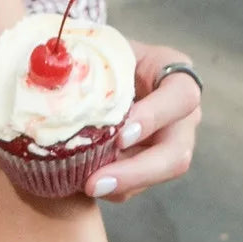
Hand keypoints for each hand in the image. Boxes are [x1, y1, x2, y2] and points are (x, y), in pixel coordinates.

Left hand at [85, 41, 201, 202]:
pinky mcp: (149, 169)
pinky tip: (84, 180)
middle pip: (177, 152)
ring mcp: (170, 146)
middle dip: (138, 171)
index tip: (121, 136)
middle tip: (96, 181)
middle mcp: (181, 116)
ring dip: (123, 185)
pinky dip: (112, 187)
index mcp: (175, 76)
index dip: (154, 117)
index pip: (181, 96)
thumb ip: (89, 65)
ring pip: (160, 176)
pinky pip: (136, 187)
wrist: (90, 85)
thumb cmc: (101, 60)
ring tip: (88, 186)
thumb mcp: (100, 53)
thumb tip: (61, 80)